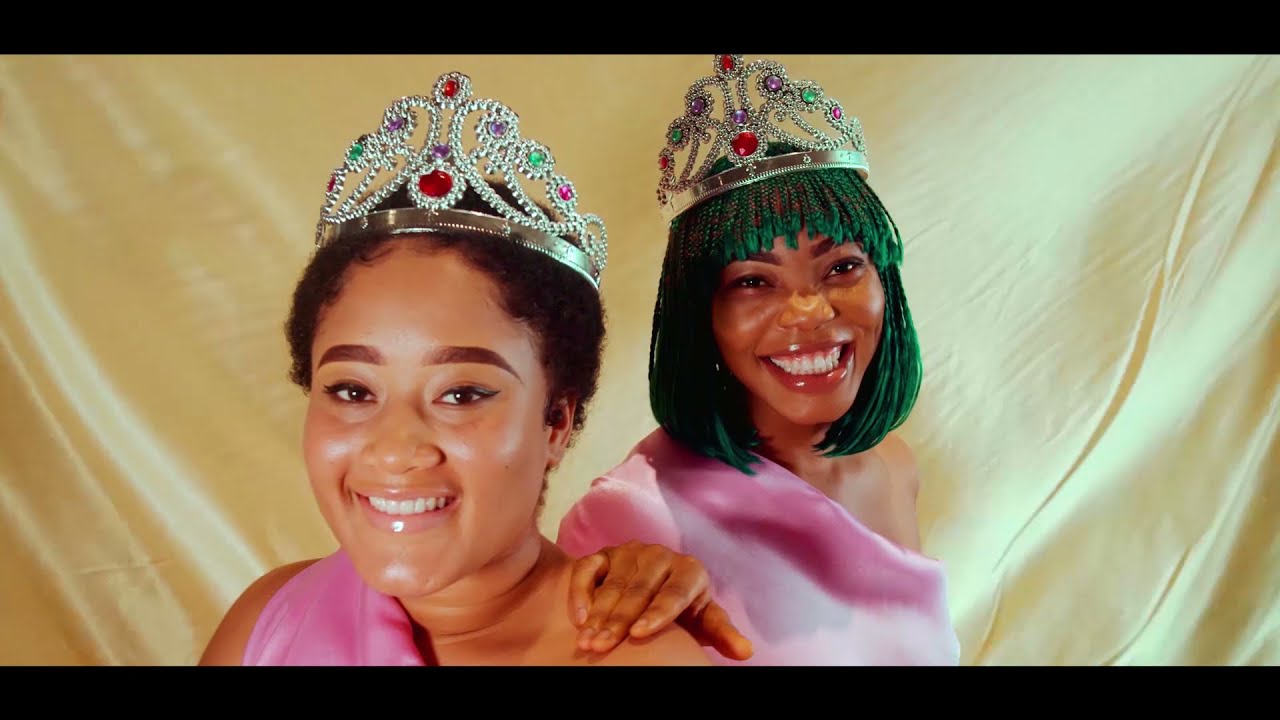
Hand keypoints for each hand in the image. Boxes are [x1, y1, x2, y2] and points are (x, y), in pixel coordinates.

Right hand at [568, 540, 752, 660]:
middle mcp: (660, 555)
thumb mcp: (702, 621)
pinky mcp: (604, 553)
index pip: (674, 592)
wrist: (656, 588)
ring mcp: (630, 552)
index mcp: (689, 570)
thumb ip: (721, 633)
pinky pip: (588, 568)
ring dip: (598, 614)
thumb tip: (745, 652)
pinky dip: (580, 591)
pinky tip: (578, 617)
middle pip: (639, 590)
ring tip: (588, 641)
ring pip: (613, 583)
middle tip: (603, 646)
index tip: (640, 635)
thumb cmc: (683, 611)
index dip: (657, 613)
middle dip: (619, 620)